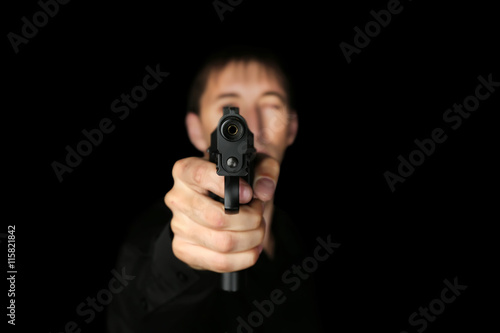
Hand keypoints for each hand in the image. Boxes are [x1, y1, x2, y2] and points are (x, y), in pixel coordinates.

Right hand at [164, 155, 278, 272]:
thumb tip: (264, 190)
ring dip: (251, 239)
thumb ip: (264, 170)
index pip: (199, 175)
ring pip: (222, 243)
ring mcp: (178, 226)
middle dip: (250, 219)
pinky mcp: (184, 249)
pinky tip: (251, 247)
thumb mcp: (253, 166)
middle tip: (258, 214)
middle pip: (216, 218)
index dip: (226, 186)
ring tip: (257, 230)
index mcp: (185, 171)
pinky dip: (244, 258)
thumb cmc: (235, 183)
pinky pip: (219, 262)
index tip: (248, 194)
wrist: (221, 204)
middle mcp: (177, 198)